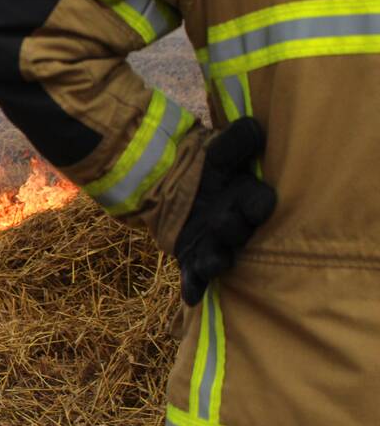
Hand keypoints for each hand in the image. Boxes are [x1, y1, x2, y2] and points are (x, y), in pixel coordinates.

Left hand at [174, 117, 276, 305]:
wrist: (165, 180)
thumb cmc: (200, 163)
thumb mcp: (217, 149)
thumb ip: (236, 140)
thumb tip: (256, 128)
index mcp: (247, 198)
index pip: (261, 204)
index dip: (258, 205)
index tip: (256, 205)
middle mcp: (236, 224)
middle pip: (241, 233)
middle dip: (233, 230)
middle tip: (221, 222)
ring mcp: (214, 243)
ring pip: (220, 257)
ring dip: (216, 261)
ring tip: (210, 263)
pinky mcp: (192, 257)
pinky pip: (195, 275)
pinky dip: (194, 286)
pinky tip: (191, 296)